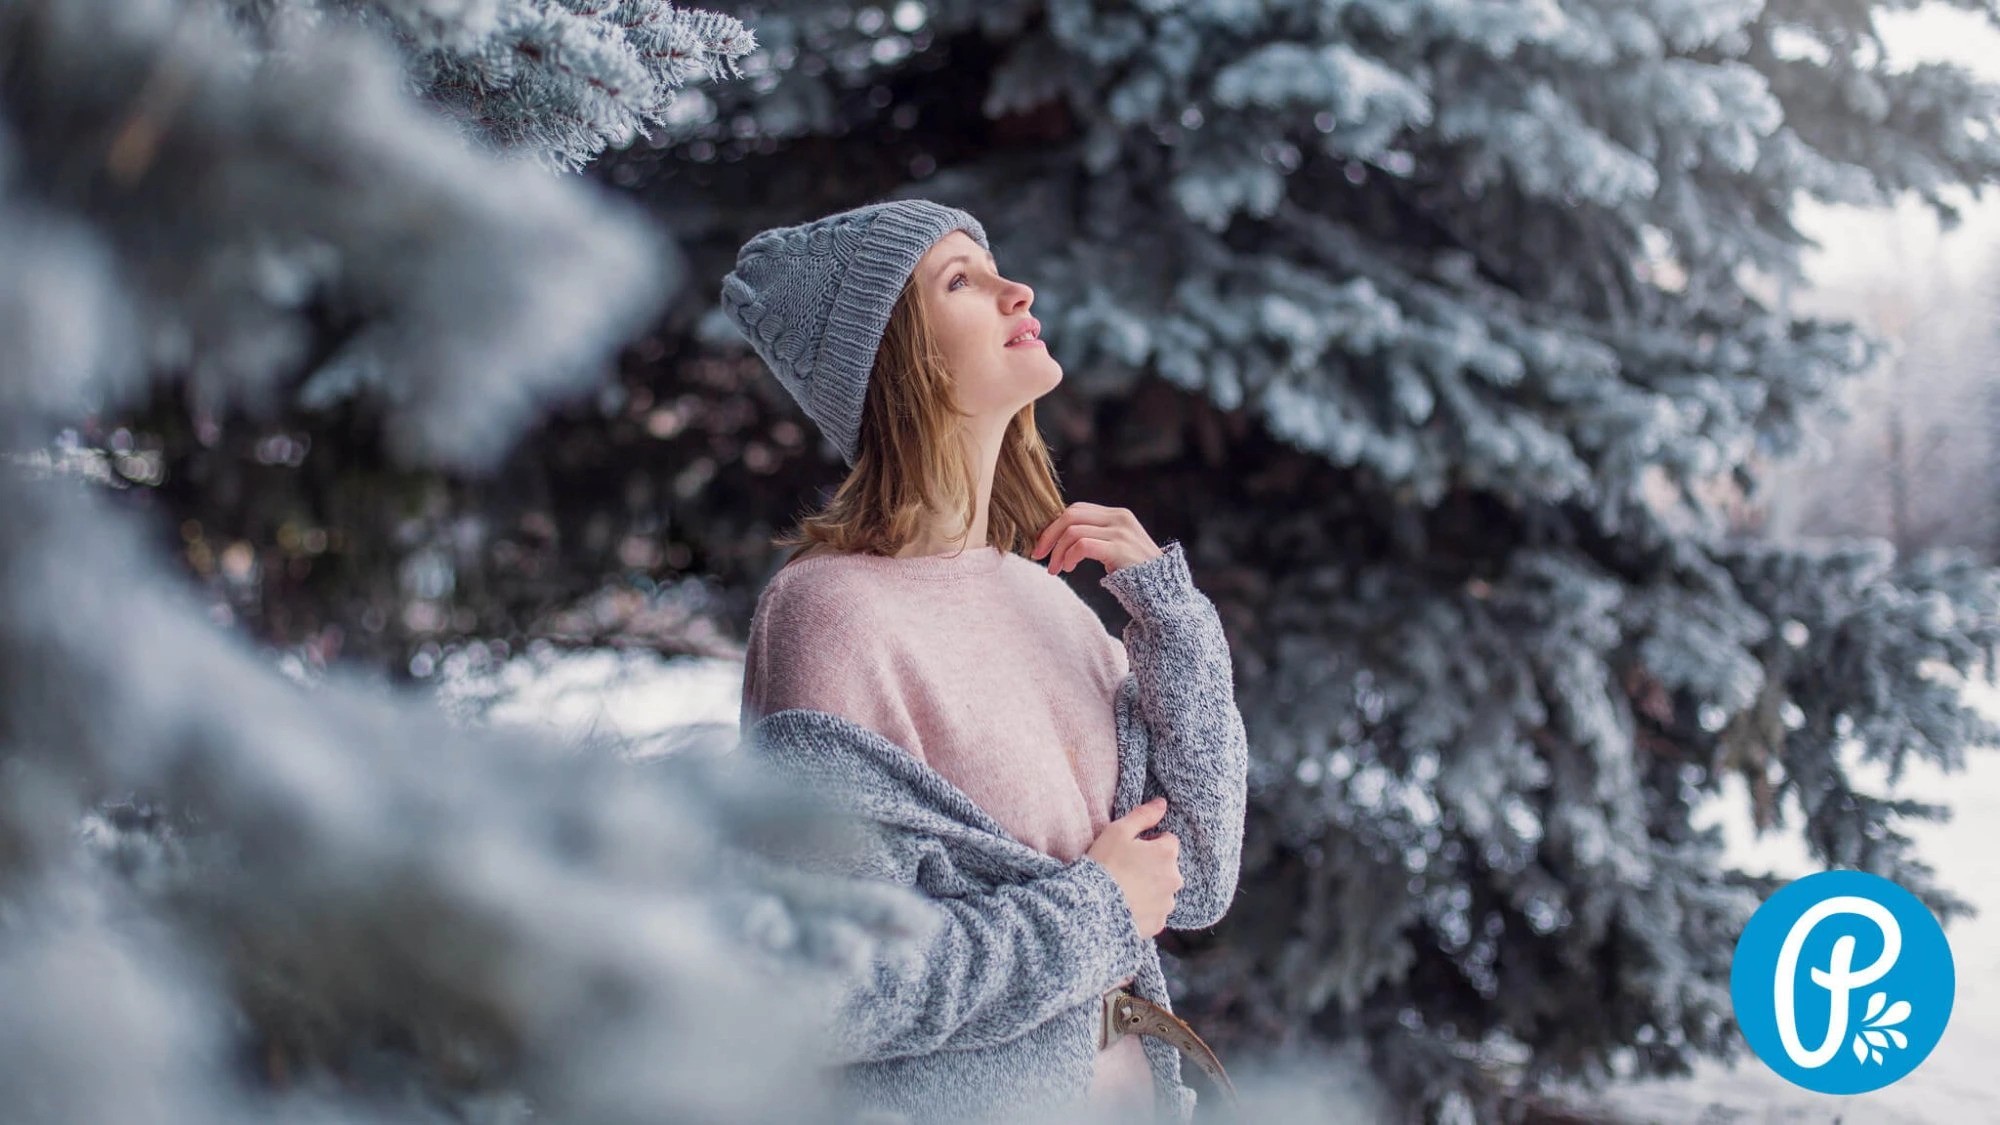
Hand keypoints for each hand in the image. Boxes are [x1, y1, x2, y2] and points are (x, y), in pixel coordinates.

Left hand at [1030, 502, 1163, 575]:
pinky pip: (1082, 545)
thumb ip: (1095, 537)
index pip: (1077, 509)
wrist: (1162, 592)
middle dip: (1048, 535)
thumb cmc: (1136, 575)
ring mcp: (1121, 532)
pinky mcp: (1119, 549)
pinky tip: (1068, 569)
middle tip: (1038, 555)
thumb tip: (1058, 538)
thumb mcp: (1114, 549)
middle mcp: (1120, 518)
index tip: (1043, 545)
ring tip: (1055, 570)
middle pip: (1070, 515)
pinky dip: (1069, 556)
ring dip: (1057, 551)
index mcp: (1117, 515)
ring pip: (1073, 531)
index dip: (1055, 525)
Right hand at [1085, 797, 1181, 937]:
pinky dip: (1145, 909)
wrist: (1091, 905)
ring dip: (1151, 888)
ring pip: (1162, 890)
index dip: (1150, 842)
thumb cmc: (1104, 864)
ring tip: (1124, 889)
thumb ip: (1143, 815)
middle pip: (1168, 866)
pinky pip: (1155, 913)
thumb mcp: (1118, 831)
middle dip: (1153, 866)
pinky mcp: (1157, 924)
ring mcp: (1167, 904)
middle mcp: (1174, 879)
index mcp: (1167, 854)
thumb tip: (1162, 803)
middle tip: (1126, 869)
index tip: (1132, 849)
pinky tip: (1126, 906)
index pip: (1168, 840)